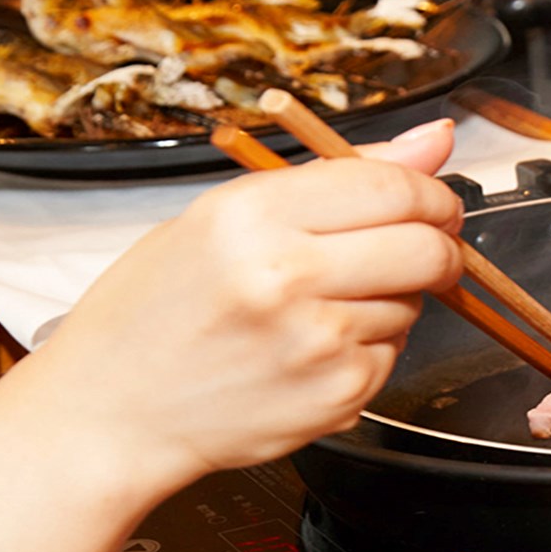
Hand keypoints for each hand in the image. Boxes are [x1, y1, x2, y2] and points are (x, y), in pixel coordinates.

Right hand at [15, 118, 465, 496]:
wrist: (113, 411)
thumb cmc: (158, 310)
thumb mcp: (222, 217)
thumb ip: (339, 178)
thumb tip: (436, 140)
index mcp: (251, 216)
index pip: (392, 188)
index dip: (432, 194)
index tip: (434, 203)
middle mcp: (287, 277)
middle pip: (425, 248)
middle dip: (437, 246)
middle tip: (415, 250)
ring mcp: (318, 343)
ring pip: (412, 304)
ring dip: (391, 300)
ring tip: (319, 308)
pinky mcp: (338, 395)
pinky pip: (392, 356)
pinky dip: (370, 349)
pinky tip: (312, 350)